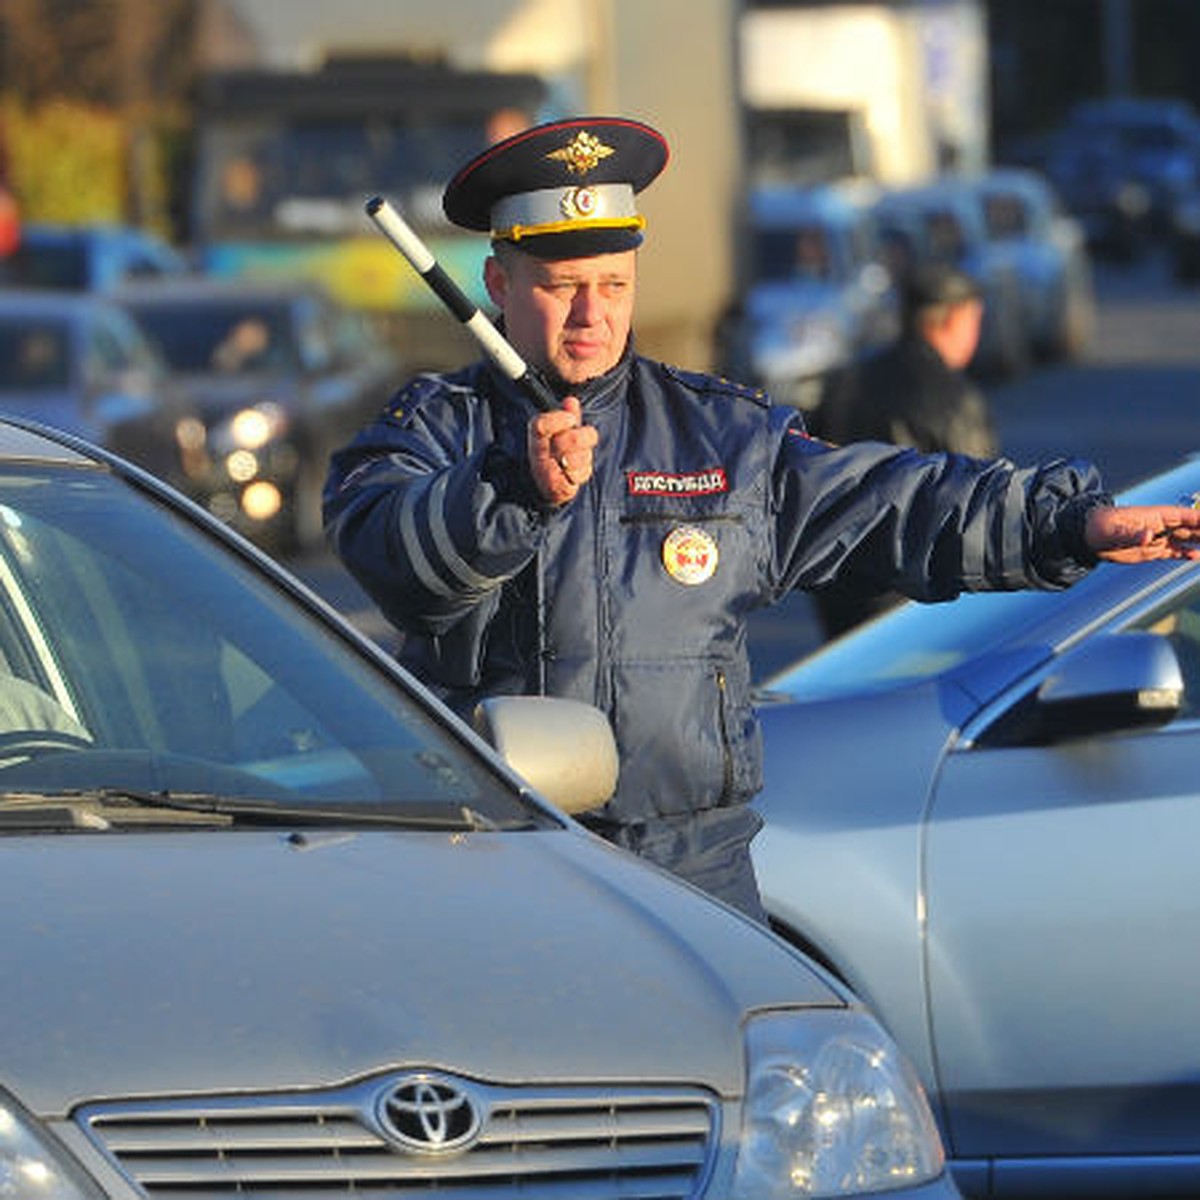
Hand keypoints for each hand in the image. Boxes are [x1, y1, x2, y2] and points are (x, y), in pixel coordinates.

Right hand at [527, 396, 598, 505]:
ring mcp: (546, 472)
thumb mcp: (560, 430)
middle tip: (582, 437)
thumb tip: (571, 401)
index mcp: (536, 434)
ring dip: (583, 456)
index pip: (541, 425)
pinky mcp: (558, 488)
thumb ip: (567, 414)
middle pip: (565, 441)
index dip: (558, 421)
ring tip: (579, 456)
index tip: (571, 418)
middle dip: (580, 438)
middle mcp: (537, 453)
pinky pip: (578, 475)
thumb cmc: (555, 452)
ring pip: (573, 459)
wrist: (546, 484)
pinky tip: (579, 469)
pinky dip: (583, 470)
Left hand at [1085, 504, 1199, 562]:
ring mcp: (1158, 538)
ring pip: (1187, 539)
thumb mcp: (1113, 532)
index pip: (1186, 516)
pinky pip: (1175, 551)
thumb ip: (1131, 534)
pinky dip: (1186, 553)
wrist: (1086, 537)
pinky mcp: (1152, 550)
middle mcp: (1160, 526)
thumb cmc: (1098, 528)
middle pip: (1192, 527)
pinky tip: (1196, 557)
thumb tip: (1148, 535)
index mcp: (1155, 516)